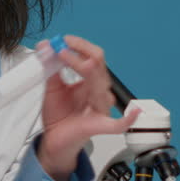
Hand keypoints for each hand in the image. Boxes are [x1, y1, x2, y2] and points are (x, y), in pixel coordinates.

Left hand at [37, 35, 140, 180]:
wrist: (54, 139)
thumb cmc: (59, 115)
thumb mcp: (52, 87)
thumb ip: (51, 67)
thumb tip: (46, 45)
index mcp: (90, 81)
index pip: (94, 57)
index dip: (79, 45)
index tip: (62, 41)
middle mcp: (99, 91)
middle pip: (98, 65)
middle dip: (79, 52)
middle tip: (62, 48)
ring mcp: (101, 107)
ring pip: (101, 84)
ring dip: (82, 67)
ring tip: (62, 60)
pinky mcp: (100, 125)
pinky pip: (119, 124)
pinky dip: (128, 118)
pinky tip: (133, 112)